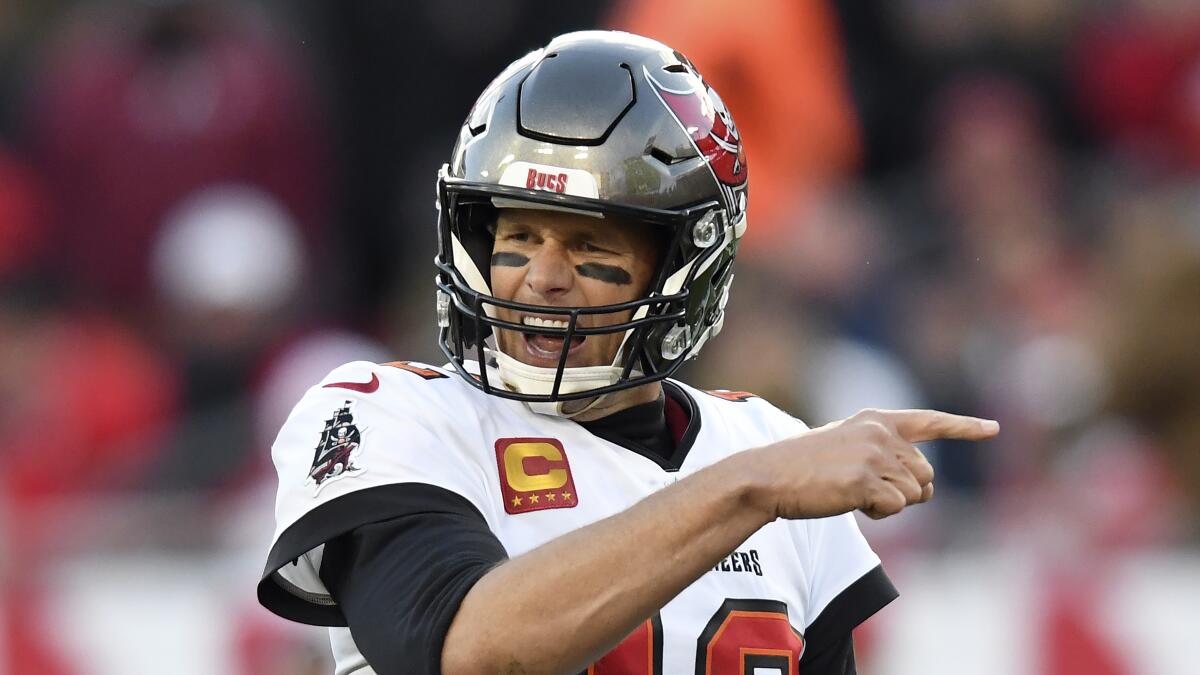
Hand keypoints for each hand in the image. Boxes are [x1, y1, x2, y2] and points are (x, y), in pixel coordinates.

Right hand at [744, 409, 998, 520]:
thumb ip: (885, 456)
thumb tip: (924, 486)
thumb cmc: (805, 468)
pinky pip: (896, 508)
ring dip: (890, 504)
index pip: (930, 422)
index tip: (992, 428)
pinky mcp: (865, 480)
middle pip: (926, 474)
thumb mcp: (848, 448)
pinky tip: (851, 503)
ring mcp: (873, 455)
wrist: (770, 476)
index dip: (964, 427)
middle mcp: (880, 433)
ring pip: (914, 494)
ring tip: (852, 494)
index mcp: (876, 420)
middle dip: (906, 491)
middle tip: (867, 491)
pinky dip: (878, 514)